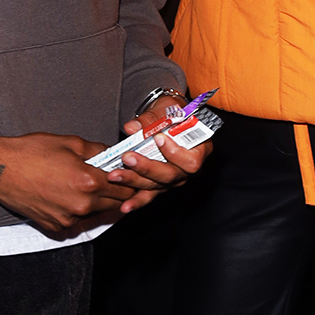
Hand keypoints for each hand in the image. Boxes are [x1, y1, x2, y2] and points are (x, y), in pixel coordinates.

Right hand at [0, 132, 142, 233]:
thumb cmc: (32, 153)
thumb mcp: (70, 143)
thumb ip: (98, 151)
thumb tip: (115, 154)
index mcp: (89, 182)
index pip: (126, 187)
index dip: (132, 181)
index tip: (133, 176)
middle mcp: (82, 205)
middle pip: (117, 204)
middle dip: (121, 193)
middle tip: (119, 182)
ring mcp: (68, 219)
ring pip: (99, 215)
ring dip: (103, 204)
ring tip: (96, 189)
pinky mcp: (56, 227)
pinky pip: (79, 222)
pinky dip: (83, 213)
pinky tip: (77, 198)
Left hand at [112, 94, 210, 213]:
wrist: (167, 117)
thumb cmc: (173, 112)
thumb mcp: (167, 107)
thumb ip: (152, 117)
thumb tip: (132, 127)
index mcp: (199, 150)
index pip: (191, 160)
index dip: (175, 152)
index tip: (158, 138)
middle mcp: (187, 169)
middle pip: (170, 176)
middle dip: (147, 168)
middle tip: (127, 158)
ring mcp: (172, 179)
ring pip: (156, 185)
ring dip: (134, 181)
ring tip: (115, 175)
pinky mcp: (158, 184)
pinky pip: (149, 195)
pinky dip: (136, 201)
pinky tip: (124, 207)